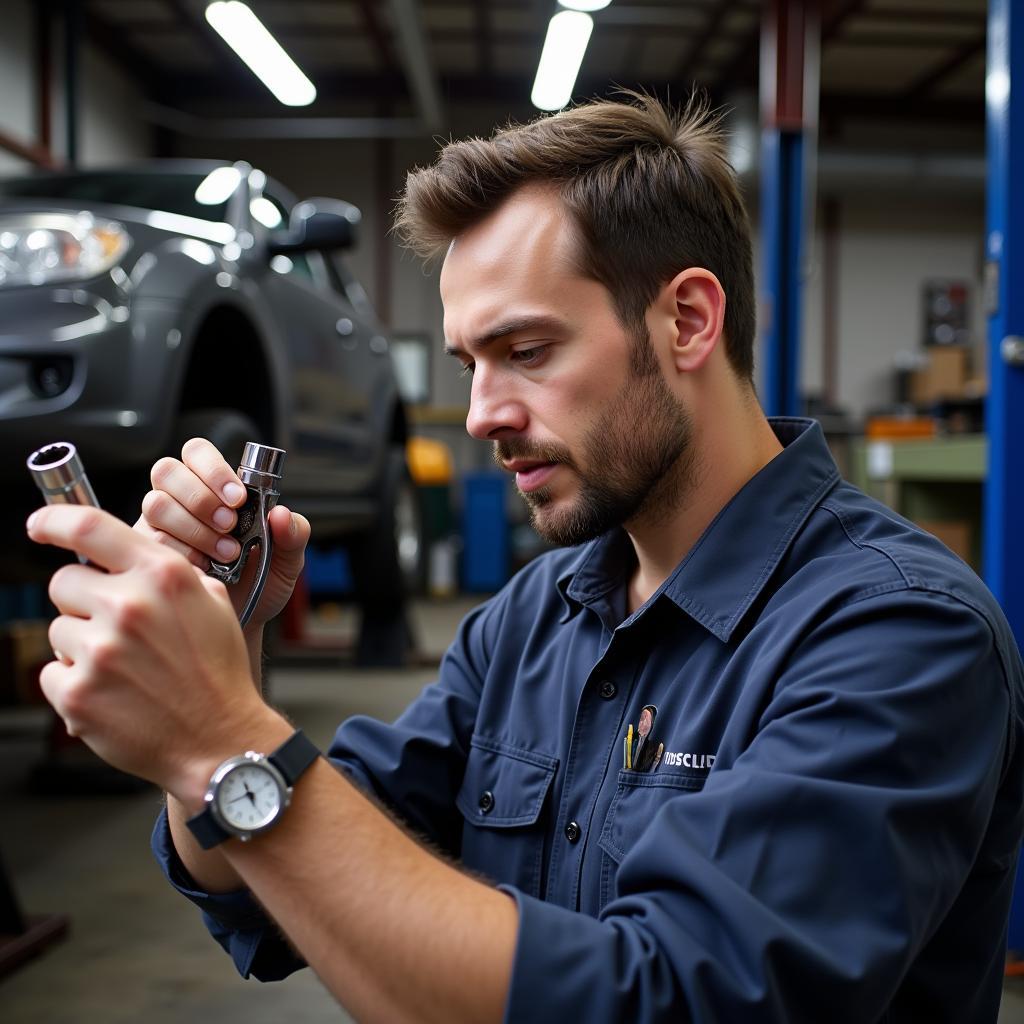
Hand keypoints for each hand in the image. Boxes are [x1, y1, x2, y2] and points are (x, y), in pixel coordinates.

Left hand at [26, 504, 282, 799]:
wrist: (221, 740)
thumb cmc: (218, 673)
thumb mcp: (213, 605)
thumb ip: (169, 574)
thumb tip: (128, 560)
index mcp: (163, 576)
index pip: (89, 527)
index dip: (54, 521)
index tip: (40, 525)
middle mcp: (129, 606)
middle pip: (64, 582)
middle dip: (82, 602)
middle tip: (114, 628)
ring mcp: (100, 651)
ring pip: (58, 630)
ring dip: (81, 646)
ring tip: (123, 669)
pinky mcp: (77, 694)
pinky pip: (51, 672)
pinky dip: (75, 684)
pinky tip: (112, 694)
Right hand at [135, 438, 310, 631]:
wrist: (244, 623)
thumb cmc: (262, 585)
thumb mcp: (289, 560)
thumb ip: (294, 534)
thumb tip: (282, 514)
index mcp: (218, 489)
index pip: (198, 452)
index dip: (213, 468)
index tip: (238, 498)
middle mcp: (183, 500)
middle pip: (168, 471)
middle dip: (200, 498)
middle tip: (230, 525)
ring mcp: (161, 525)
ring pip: (156, 504)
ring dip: (193, 528)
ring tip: (226, 554)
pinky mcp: (147, 552)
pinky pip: (149, 542)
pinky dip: (181, 555)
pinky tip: (205, 570)